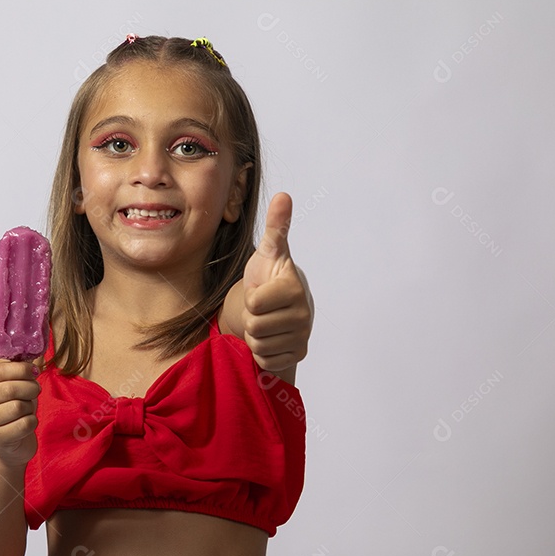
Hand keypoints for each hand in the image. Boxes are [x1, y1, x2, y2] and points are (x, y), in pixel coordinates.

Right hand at [0, 356, 42, 467]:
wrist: (12, 444)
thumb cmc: (15, 412)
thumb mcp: (16, 387)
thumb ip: (20, 370)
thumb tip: (32, 350)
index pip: (1, 370)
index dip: (22, 369)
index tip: (34, 372)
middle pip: (11, 388)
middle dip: (31, 389)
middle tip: (35, 392)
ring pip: (18, 407)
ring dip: (30, 408)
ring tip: (27, 411)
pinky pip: (24, 424)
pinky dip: (32, 423)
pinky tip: (27, 425)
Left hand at [241, 192, 313, 371]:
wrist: (279, 306)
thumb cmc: (270, 276)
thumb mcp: (269, 251)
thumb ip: (276, 226)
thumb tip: (283, 195)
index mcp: (294, 288)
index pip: (254, 303)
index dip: (251, 297)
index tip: (262, 290)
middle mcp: (303, 315)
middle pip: (254, 327)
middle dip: (252, 318)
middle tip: (263, 308)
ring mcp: (302, 336)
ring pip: (258, 345)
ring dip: (256, 335)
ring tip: (266, 320)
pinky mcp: (297, 355)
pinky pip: (266, 359)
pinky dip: (263, 352)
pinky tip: (271, 337)